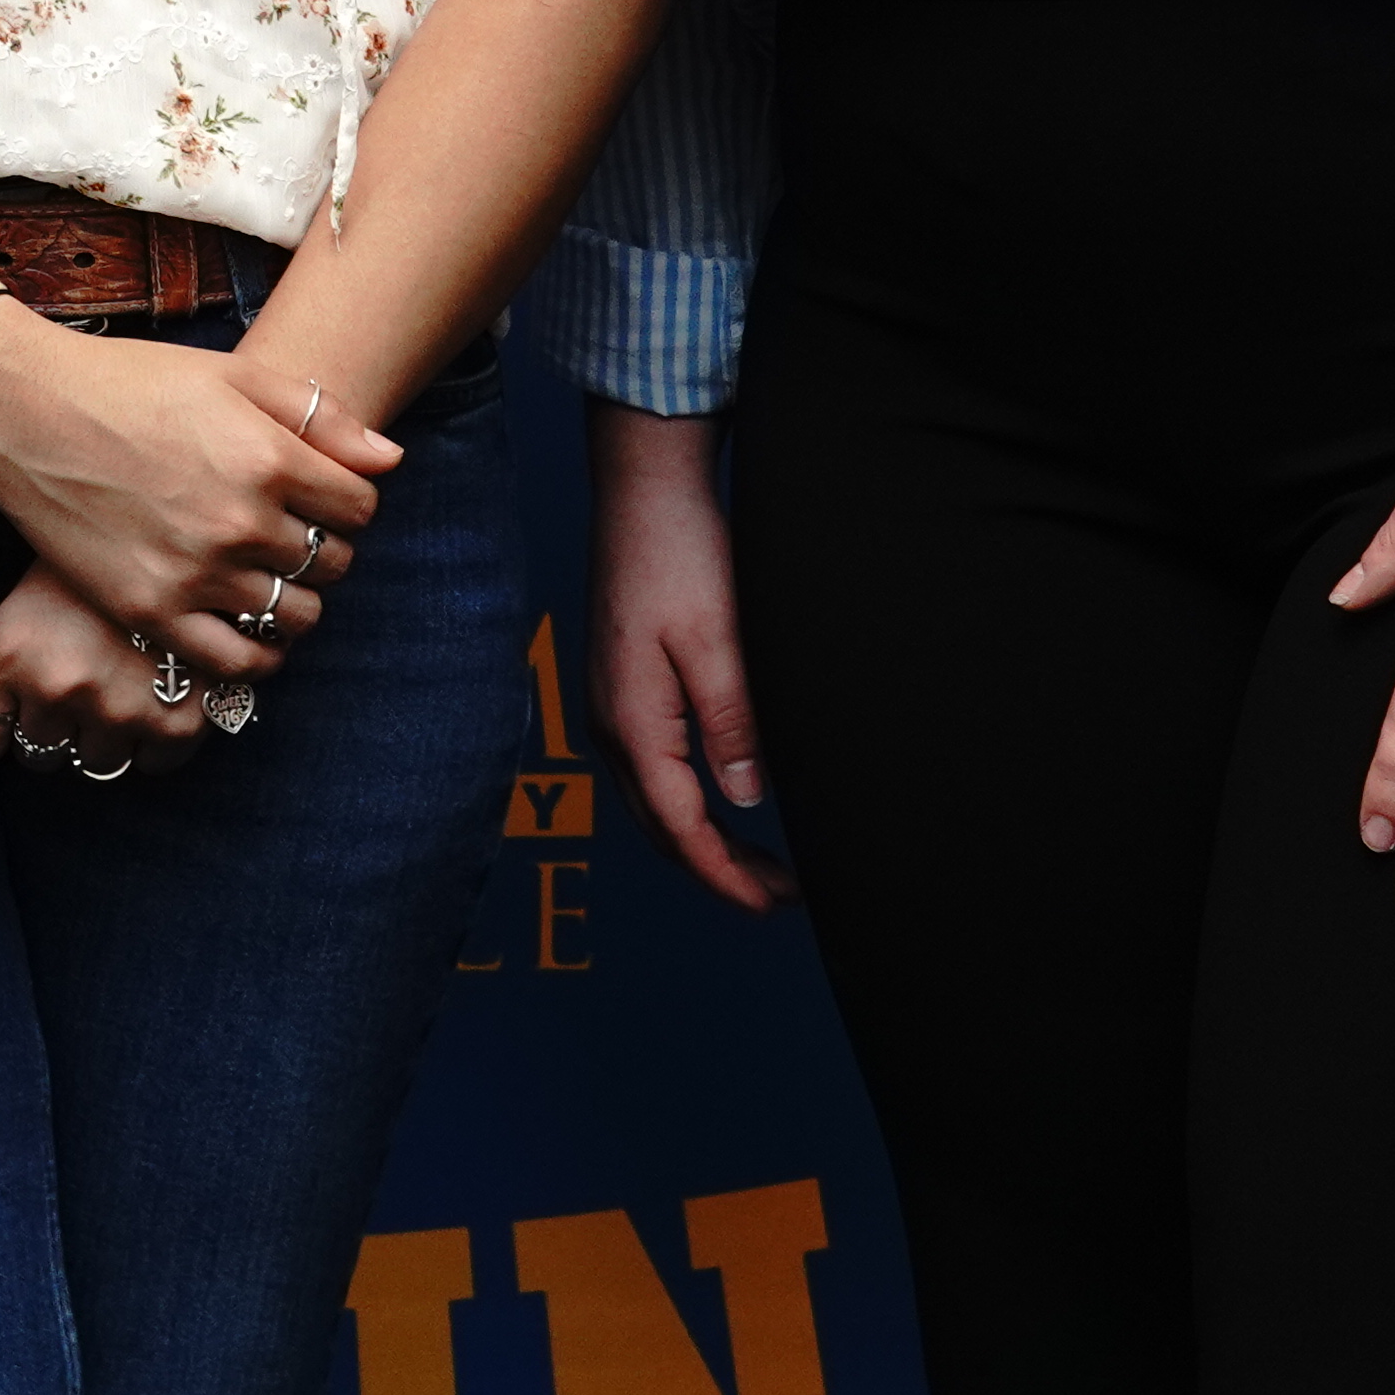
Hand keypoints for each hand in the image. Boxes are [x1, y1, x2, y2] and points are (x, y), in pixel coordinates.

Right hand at [0, 308, 384, 684]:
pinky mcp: (150, 610)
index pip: (360, 508)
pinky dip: (256, 655)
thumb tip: (391, 461)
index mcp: (267, 457)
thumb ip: (320, 417)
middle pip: (332, 563)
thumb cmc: (133, 382)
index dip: (350, 503)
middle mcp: (239, 521)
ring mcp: (195, 572)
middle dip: (323, 549)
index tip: (323, 497)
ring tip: (267, 578)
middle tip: (289, 534)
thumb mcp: (234, 375)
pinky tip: (244, 627)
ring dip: (295, 601)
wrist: (27, 411)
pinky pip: (236, 661)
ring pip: (294, 616)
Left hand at [0, 565, 224, 777]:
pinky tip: (159, 692)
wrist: (189, 526)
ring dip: (104, 731)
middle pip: (36, 753)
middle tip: (78, 673)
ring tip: (121, 676)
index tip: (9, 705)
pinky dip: (155, 736)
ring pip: (95, 761)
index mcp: (14, 653)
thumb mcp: (24, 596)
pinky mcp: (179, 721)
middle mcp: (62, 687)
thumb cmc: (94, 554)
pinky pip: (152, 762)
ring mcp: (121, 708)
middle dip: (50, 722)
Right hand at [588, 403, 786, 911]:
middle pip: (662, 828)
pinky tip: (724, 794)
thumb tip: (745, 797)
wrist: (643, 488)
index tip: (775, 906)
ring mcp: (611, 705)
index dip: (728, 878)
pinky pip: (653, 768)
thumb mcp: (719, 640)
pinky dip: (689, 800)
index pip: (681, 830)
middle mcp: (611, 724)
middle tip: (782, 895)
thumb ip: (731, 723)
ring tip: (761, 860)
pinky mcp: (622, 685)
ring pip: (656, 802)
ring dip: (704, 839)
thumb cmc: (679, 553)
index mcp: (633, 723)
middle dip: (719, 871)